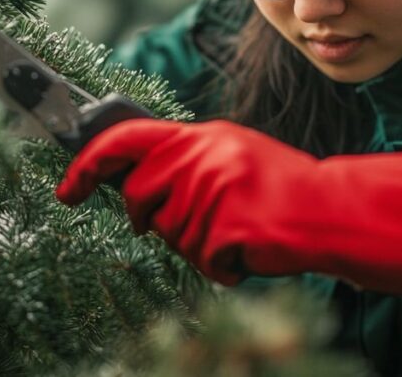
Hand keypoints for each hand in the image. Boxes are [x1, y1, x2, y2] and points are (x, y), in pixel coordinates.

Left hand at [56, 119, 401, 296]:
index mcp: (202, 135)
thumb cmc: (281, 187)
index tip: (68, 188)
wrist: (332, 210)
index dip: (88, 163)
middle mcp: (203, 157)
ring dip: (198, 245)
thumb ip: (186, 160)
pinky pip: (201, 261)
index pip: (127, 138)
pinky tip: (248, 248)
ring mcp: (215, 192)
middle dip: (150, 219)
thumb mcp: (233, 153)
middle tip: (184, 224)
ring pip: (170, 236)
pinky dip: (222, 266)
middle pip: (139, 197)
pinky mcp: (226, 229)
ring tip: (236, 229)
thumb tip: (133, 182)